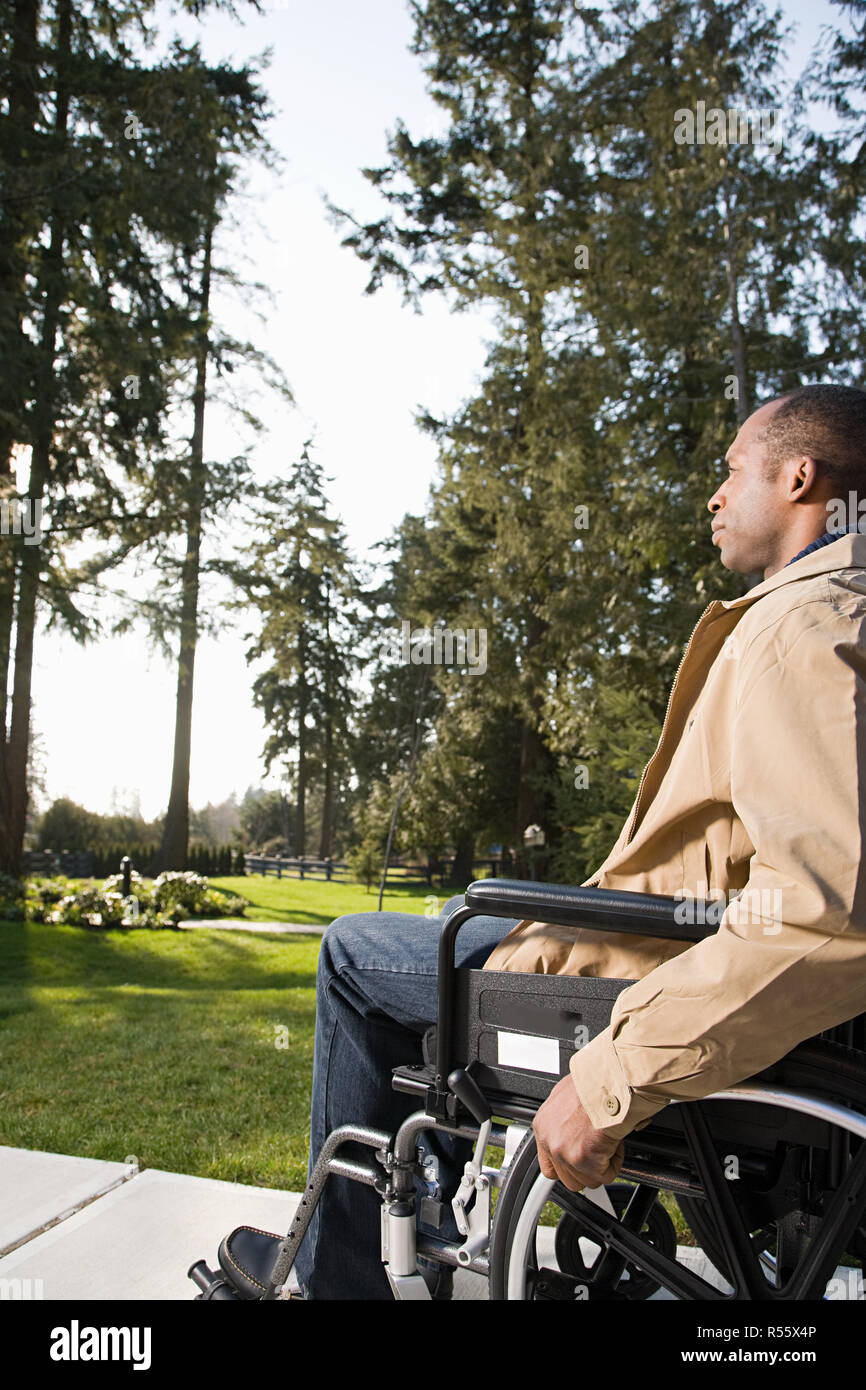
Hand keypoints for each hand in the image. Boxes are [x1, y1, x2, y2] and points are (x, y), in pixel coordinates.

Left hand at [533, 1075, 625, 1191]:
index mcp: (544, 1126)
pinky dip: (615, 1162)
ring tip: (608, 1143)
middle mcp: (551, 1142)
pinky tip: (614, 1143)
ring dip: (601, 1166)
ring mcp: (566, 1155)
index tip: (578, 1162)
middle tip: (598, 1152)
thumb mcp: (566, 1096)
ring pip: (586, 1180)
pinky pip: (605, 1175)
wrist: (606, 1084)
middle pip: (567, 1178)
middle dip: (586, 1169)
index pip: (548, 1164)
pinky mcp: (585, 1162)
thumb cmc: (592, 1084)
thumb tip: (573, 1125)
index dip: (567, 1166)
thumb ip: (564, 1118)